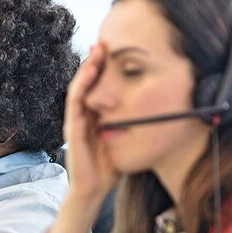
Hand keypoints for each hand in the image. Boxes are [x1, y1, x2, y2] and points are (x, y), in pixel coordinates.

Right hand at [47, 43, 120, 232]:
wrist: (94, 191)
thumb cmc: (110, 167)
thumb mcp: (126, 138)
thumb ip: (133, 123)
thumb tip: (159, 107)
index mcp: (93, 117)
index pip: (96, 86)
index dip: (103, 68)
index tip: (115, 50)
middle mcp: (82, 116)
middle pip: (85, 82)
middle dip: (93, 61)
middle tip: (104, 41)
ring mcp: (74, 122)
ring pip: (78, 87)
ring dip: (86, 68)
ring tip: (96, 50)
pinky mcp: (72, 130)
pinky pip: (75, 102)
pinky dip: (81, 85)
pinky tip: (89, 72)